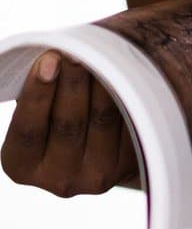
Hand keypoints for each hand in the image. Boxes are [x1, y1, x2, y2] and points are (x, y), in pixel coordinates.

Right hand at [1, 51, 139, 196]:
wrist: (102, 146)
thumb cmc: (60, 113)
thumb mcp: (41, 111)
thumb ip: (44, 89)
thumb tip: (54, 54)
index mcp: (23, 163)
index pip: (28, 129)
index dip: (38, 93)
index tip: (48, 59)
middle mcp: (58, 178)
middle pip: (68, 124)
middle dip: (73, 81)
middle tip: (78, 49)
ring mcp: (95, 176)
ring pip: (102, 119)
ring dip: (104, 81)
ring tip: (104, 51)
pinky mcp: (128, 165)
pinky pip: (130, 120)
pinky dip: (129, 92)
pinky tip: (127, 68)